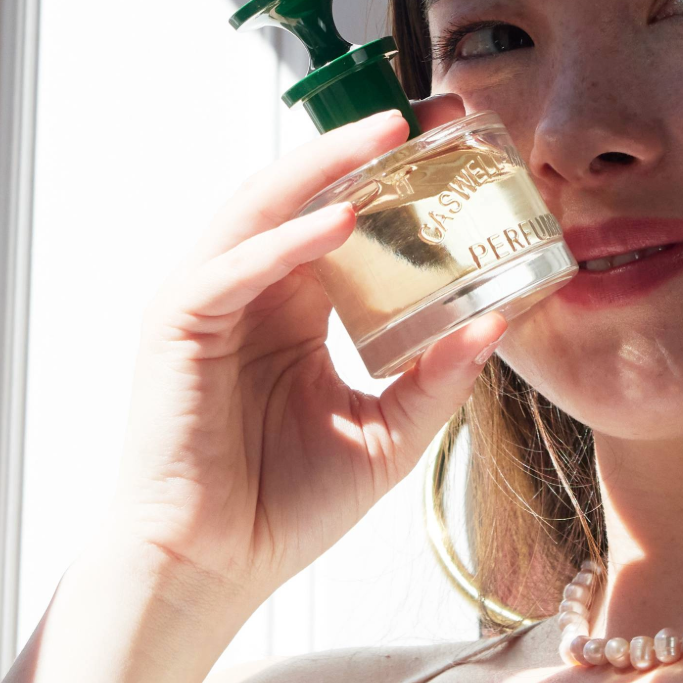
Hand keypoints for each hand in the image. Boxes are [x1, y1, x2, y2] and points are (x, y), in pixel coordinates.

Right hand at [111, 95, 501, 607]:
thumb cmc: (283, 505)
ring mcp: (211, 299)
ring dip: (325, 166)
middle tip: (433, 114)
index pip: (346, 214)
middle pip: (306, 191)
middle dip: (366, 149)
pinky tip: (340, 221)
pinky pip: (235, 266)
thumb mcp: (388, 435)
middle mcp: (253, 287)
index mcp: (297, 303)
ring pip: (264, 206)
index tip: (460, 138)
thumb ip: (438, 376)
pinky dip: (286, 239)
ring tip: (390, 137)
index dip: (397, 175)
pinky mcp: (179, 325)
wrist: (212, 568)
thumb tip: (503, 322)